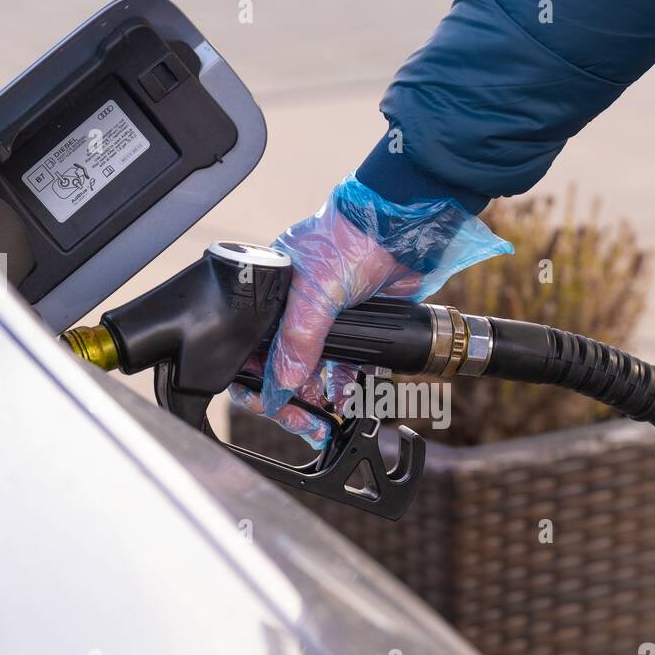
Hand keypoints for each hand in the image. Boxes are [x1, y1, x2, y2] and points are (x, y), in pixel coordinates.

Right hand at [229, 175, 510, 446]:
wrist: (404, 230)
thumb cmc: (352, 238)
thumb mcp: (316, 289)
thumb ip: (299, 337)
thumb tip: (283, 382)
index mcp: (269, 294)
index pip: (251, 348)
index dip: (257, 382)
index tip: (269, 407)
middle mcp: (294, 309)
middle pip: (282, 367)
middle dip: (291, 400)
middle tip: (304, 424)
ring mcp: (326, 320)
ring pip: (314, 372)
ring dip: (319, 398)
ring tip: (325, 421)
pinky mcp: (357, 327)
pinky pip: (345, 367)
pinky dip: (346, 386)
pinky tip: (347, 400)